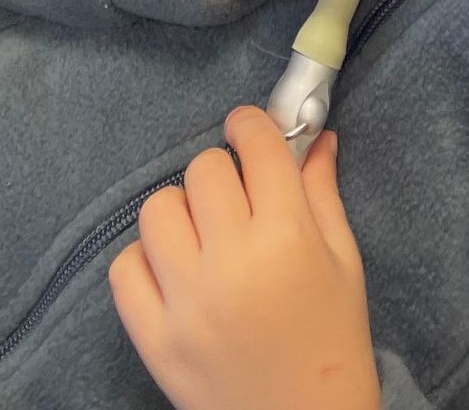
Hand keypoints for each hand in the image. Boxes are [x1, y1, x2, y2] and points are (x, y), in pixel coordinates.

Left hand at [110, 108, 378, 409]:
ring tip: (205, 239)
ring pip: (158, 210)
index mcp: (287, 238)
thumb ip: (322, 193)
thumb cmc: (333, 341)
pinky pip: (125, 267)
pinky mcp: (153, 339)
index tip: (249, 130)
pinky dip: (147, 261)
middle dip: (224, 174)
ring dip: (183, 213)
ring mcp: (185, 303)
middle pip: (203, 169)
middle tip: (239, 200)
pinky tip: (177, 274)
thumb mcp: (343, 262)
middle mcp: (230, 264)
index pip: (255, 145)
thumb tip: (314, 136)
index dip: (251, 125)